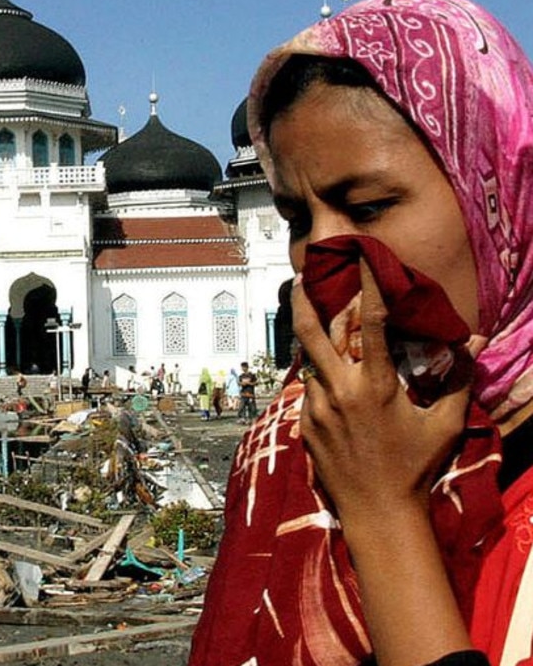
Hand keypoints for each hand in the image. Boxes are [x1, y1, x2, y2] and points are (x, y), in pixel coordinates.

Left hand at [292, 259, 470, 522]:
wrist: (378, 513)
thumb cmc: (415, 467)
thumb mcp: (443, 424)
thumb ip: (457, 380)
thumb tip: (474, 342)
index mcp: (374, 386)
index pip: (369, 324)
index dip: (367, 287)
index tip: (363, 260)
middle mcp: (338, 392)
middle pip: (310, 333)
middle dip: (303, 301)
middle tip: (300, 277)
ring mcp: (316, 409)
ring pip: (311, 363)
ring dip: (318, 345)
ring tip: (321, 326)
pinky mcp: (304, 425)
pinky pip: (311, 391)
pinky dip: (321, 379)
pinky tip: (332, 378)